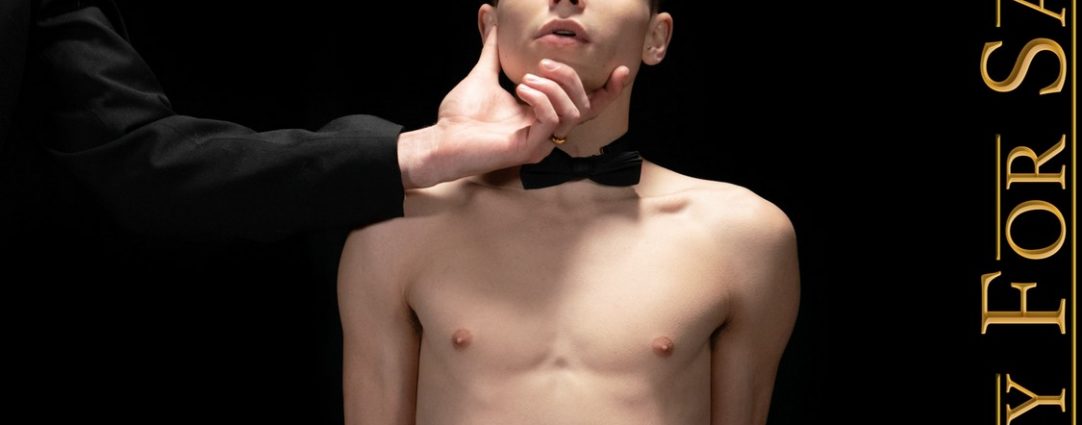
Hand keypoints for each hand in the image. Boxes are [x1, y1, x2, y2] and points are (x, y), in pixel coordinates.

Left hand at [397, 26, 630, 188]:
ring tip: (527, 78)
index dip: (608, 90)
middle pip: (585, 104)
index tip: (621, 68)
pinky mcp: (529, 148)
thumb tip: (490, 15)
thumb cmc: (461, 116)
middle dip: (571, 77)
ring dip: (555, 88)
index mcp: (542, 114)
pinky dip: (541, 99)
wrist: (441, 139)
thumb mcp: (484, 72)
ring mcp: (540, 142)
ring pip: (573, 113)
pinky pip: (553, 121)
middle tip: (544, 63)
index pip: (586, 105)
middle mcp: (546, 131)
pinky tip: (521, 88)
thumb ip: (493, 47)